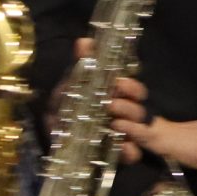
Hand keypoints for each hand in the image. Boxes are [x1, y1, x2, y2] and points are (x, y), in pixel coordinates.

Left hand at [50, 38, 151, 164]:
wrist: (57, 136)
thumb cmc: (67, 108)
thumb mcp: (71, 86)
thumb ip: (81, 65)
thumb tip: (83, 41)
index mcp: (116, 97)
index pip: (135, 91)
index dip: (130, 87)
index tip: (118, 83)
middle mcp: (123, 115)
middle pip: (140, 109)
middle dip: (129, 105)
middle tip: (110, 103)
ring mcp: (124, 135)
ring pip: (140, 129)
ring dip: (129, 124)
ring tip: (113, 122)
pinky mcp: (120, 154)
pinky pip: (133, 153)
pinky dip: (128, 150)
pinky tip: (119, 145)